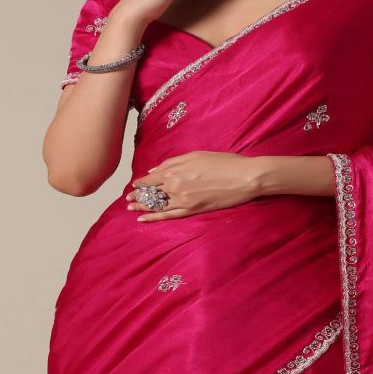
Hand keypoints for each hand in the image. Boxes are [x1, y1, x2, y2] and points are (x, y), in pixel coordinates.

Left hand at [125, 150, 259, 221]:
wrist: (245, 177)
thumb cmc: (223, 163)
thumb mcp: (196, 155)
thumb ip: (172, 162)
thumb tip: (154, 171)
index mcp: (175, 170)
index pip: (150, 179)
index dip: (141, 183)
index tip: (135, 185)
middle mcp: (175, 186)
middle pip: (150, 193)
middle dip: (138, 196)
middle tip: (128, 199)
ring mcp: (183, 200)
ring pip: (157, 205)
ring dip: (142, 207)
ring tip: (131, 208)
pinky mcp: (192, 210)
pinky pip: (168, 216)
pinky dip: (154, 217)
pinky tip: (143, 218)